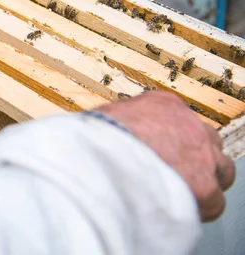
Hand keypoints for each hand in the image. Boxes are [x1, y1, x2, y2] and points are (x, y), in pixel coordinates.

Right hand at [96, 91, 234, 221]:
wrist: (101, 160)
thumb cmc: (94, 140)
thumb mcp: (108, 119)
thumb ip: (123, 125)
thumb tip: (115, 137)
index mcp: (164, 105)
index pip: (181, 120)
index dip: (173, 140)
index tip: (163, 151)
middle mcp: (189, 125)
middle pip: (206, 141)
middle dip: (195, 156)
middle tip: (175, 171)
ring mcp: (201, 154)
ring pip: (219, 169)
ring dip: (203, 180)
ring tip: (180, 192)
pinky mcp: (205, 185)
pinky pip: (215, 202)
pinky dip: (200, 207)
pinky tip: (178, 209)